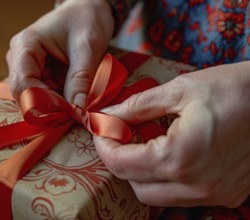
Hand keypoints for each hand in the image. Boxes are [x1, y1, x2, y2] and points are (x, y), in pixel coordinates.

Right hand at [6, 0, 113, 106]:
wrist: (89, 9)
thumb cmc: (86, 20)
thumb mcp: (87, 48)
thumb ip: (80, 80)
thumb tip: (78, 112)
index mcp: (24, 47)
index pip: (22, 86)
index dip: (44, 104)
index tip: (69, 112)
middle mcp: (21, 60)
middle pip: (28, 96)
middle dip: (52, 108)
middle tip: (77, 112)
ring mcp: (30, 68)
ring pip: (38, 99)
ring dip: (58, 106)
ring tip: (79, 104)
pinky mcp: (41, 75)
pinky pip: (48, 96)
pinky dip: (62, 101)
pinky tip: (76, 99)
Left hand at [93, 61, 249, 207]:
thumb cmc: (235, 88)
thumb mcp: (180, 90)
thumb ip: (137, 106)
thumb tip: (107, 115)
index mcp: (180, 156)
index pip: (121, 163)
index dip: (103, 144)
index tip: (100, 127)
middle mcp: (196, 184)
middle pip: (134, 185)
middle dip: (119, 160)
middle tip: (118, 135)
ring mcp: (212, 193)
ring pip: (155, 197)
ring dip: (140, 173)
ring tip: (141, 144)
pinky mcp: (225, 194)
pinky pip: (180, 196)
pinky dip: (164, 179)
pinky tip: (167, 155)